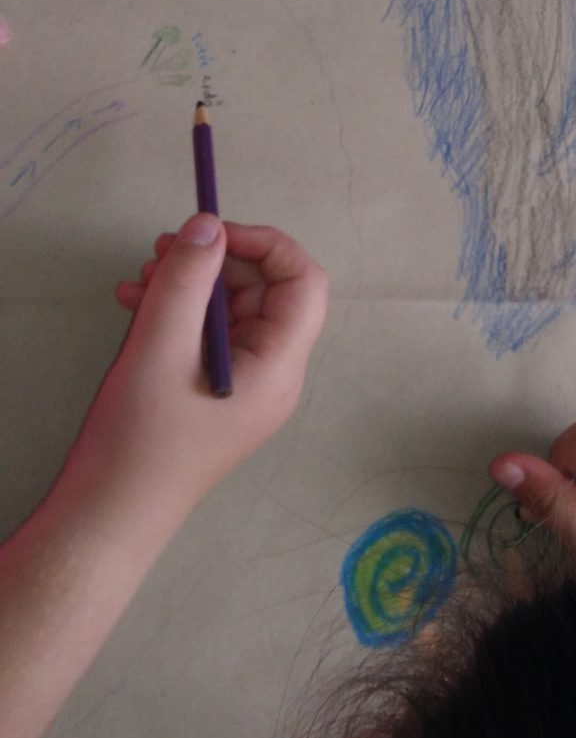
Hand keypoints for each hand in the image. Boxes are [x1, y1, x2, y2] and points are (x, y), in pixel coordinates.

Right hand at [64, 216, 327, 531]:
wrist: (109, 512)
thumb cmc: (141, 438)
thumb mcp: (159, 345)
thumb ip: (186, 279)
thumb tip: (209, 226)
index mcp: (279, 368)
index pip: (303, 283)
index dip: (266, 245)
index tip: (212, 232)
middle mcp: (272, 375)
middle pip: (264, 291)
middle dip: (215, 263)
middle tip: (160, 250)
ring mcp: (244, 385)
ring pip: (230, 309)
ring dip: (187, 284)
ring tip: (139, 278)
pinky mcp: (214, 390)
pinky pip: (208, 334)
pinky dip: (175, 312)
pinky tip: (132, 303)